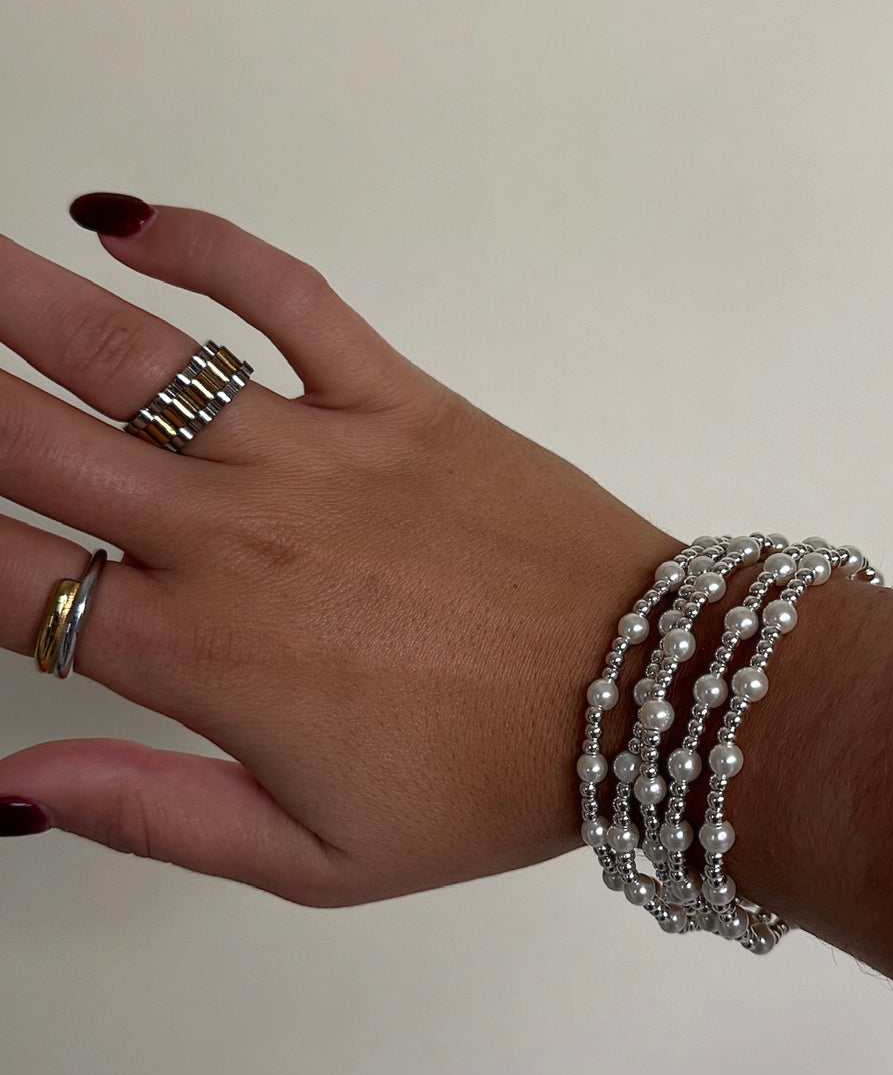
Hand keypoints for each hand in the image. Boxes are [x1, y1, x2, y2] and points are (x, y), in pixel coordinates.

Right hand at [0, 196, 676, 905]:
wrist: (646, 697)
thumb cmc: (485, 786)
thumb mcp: (315, 858)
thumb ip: (154, 814)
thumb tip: (10, 790)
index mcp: (203, 656)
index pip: (7, 580)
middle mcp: (235, 539)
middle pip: (33, 444)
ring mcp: (316, 455)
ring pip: (132, 358)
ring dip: (17, 297)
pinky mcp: (397, 398)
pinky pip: (288, 299)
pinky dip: (205, 245)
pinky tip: (121, 215)